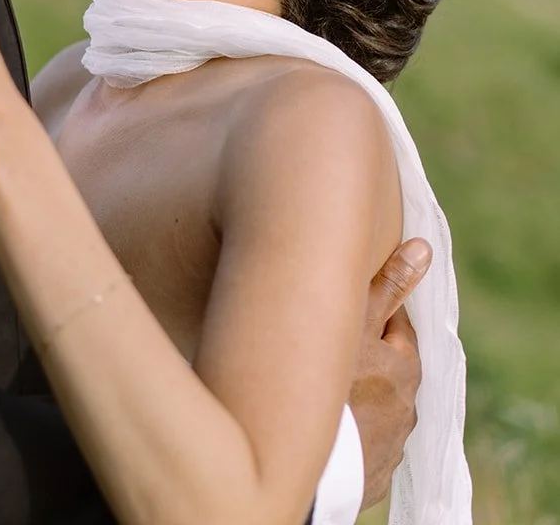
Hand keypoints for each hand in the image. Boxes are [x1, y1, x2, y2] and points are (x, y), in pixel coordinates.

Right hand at [350, 237, 430, 508]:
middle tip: (332, 350)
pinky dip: (350, 435)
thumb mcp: (356, 318)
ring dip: (359, 401)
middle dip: (368, 360)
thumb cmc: (330, 376)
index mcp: (406, 369)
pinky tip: (328, 427)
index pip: (397, 330)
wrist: (302, 455)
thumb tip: (425, 249)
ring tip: (325, 392)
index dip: (373, 316)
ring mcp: (390, 448)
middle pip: (388, 372)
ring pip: (377, 412)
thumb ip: (390, 284)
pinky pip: (363, 448)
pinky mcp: (371, 478)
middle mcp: (407, 411)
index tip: (348, 311)